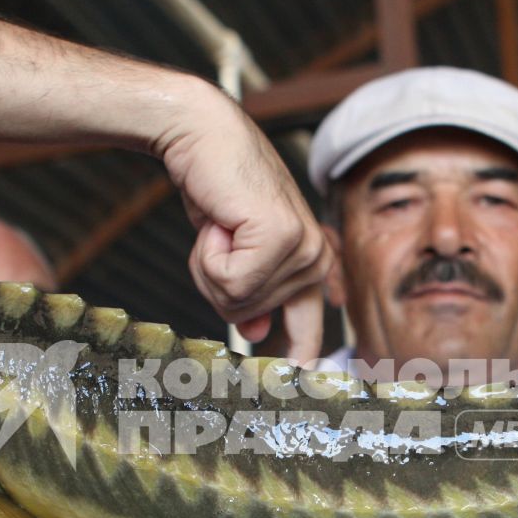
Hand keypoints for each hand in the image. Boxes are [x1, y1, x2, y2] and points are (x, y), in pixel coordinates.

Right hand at [154, 86, 333, 363]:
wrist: (201, 136)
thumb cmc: (218, 188)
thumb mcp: (236, 250)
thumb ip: (253, 293)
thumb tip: (254, 334)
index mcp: (312, 263)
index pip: (310, 333)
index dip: (297, 361)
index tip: (295, 382)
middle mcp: (315, 258)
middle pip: (247, 316)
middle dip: (217, 283)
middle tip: (218, 237)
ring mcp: (301, 249)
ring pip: (236, 302)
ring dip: (209, 265)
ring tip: (219, 224)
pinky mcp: (280, 238)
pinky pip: (229, 283)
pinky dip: (207, 255)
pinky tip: (218, 221)